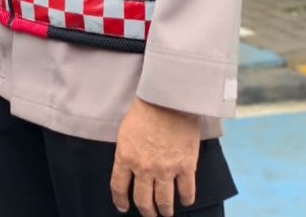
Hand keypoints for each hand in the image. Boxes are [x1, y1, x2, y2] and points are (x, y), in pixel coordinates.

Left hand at [110, 98, 200, 216]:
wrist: (168, 100)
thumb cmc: (145, 111)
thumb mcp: (125, 133)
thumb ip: (126, 154)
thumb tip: (128, 169)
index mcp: (125, 158)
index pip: (119, 187)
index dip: (120, 201)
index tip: (123, 207)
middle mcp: (144, 168)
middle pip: (143, 200)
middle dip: (146, 212)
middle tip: (150, 214)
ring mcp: (166, 169)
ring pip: (164, 201)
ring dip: (165, 210)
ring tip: (166, 212)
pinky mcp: (186, 167)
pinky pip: (187, 192)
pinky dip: (186, 199)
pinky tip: (185, 201)